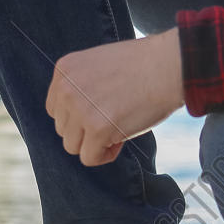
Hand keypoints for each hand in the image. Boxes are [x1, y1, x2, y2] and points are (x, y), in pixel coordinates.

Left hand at [45, 29, 185, 167]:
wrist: (168, 66)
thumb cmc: (142, 65)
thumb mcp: (97, 65)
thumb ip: (79, 87)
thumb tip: (73, 119)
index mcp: (64, 71)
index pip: (55, 109)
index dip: (78, 116)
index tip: (101, 111)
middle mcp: (65, 89)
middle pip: (63, 128)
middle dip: (86, 130)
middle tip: (114, 119)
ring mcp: (79, 109)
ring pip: (72, 145)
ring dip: (94, 143)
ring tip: (117, 129)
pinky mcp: (97, 129)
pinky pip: (89, 158)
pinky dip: (105, 155)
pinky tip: (121, 139)